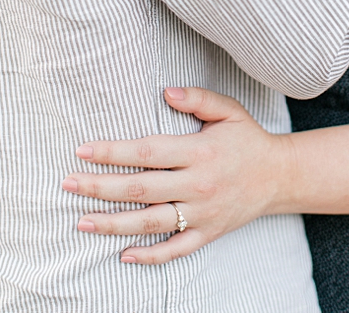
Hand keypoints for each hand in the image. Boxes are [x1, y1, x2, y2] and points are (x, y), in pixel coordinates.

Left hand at [62, 88, 290, 264]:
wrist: (280, 175)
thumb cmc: (248, 139)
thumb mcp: (230, 111)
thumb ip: (199, 98)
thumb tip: (166, 91)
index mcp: (200, 152)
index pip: (148, 151)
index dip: (113, 152)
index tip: (83, 151)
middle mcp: (199, 184)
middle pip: (140, 188)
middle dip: (100, 187)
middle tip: (68, 184)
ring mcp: (203, 212)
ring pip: (151, 222)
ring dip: (113, 223)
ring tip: (82, 221)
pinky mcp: (209, 232)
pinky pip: (176, 249)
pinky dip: (150, 256)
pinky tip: (124, 254)